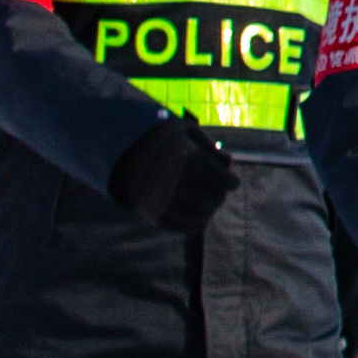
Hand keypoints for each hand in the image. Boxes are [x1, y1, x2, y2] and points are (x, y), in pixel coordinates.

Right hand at [114, 118, 233, 235]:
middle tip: (220, 194)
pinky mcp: (152, 214)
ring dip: (208, 213)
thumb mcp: (187, 131)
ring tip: (210, 206)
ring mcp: (160, 199)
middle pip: (210, 200)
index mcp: (183, 156)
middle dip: (219, 198)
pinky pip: (180, 227)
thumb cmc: (164, 139)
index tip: (233, 183)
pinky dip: (193, 224)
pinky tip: (199, 217)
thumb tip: (229, 163)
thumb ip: (210, 146)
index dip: (230, 182)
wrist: (123, 153)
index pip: (219, 178)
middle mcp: (172, 180)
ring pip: (197, 217)